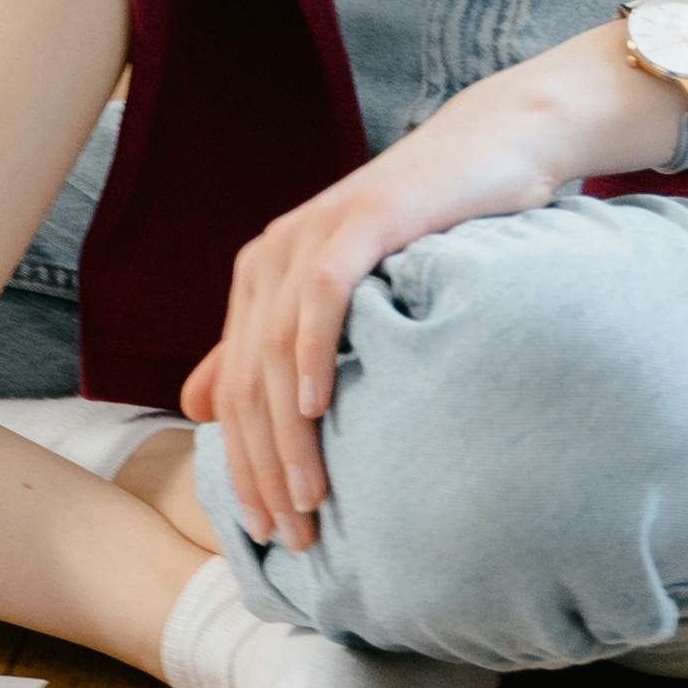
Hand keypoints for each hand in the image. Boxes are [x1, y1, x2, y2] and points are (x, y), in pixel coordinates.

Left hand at [179, 54, 649, 548]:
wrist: (490, 153)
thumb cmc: (425, 235)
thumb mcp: (341, 298)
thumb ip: (267, 347)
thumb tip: (197, 407)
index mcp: (260, 279)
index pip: (235, 391)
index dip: (242, 466)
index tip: (265, 532)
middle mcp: (272, 255)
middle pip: (247, 382)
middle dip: (262, 467)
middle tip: (290, 534)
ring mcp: (313, 232)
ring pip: (276, 349)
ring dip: (286, 434)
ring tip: (307, 498)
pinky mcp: (360, 218)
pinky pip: (321, 293)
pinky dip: (311, 352)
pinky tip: (314, 407)